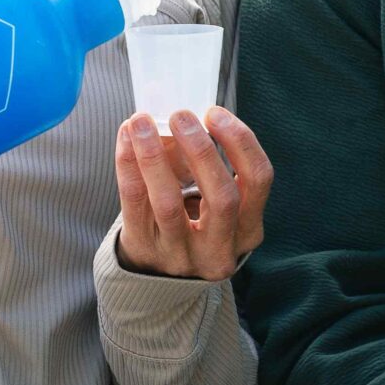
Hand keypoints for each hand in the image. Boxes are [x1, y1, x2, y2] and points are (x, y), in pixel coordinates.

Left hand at [112, 107, 272, 279]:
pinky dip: (128, 165)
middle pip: (222, 197)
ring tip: (141, 122)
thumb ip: (211, 163)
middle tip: (181, 115)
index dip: (240, 142)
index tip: (215, 113)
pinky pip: (134, 203)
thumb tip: (184, 115)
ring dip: (155, 155)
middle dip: (201, 150)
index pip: (258, 180)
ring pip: (169, 203)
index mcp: (248, 230)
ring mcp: (181, 255)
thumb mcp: (218, 204)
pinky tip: (126, 138)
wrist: (159, 272)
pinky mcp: (145, 251)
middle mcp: (221, 249)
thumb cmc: (196, 223)